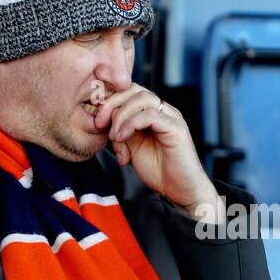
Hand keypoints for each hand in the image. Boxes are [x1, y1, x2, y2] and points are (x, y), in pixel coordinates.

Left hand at [91, 85, 219, 219]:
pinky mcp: (176, 128)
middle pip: (134, 89)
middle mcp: (164, 110)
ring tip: (114, 136)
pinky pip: (150, 115)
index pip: (129, 91)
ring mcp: (172, 117)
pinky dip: (130, 124)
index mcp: (153, 113)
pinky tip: (122, 139)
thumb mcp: (132, 147)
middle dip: (112, 104)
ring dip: (121, 115)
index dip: (110, 101)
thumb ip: (122, 131)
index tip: (97, 120)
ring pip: (142, 98)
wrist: (182, 191)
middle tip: (99, 123)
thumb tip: (105, 120)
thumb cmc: (159, 171)